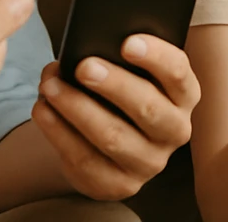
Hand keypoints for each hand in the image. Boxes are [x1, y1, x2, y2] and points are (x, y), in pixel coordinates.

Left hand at [33, 35, 200, 199]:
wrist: (108, 142)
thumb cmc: (121, 92)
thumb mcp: (133, 73)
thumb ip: (123, 57)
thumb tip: (88, 42)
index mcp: (184, 96)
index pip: (178, 74)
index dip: (156, 57)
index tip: (127, 42)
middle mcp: (175, 131)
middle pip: (148, 108)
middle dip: (113, 85)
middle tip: (82, 66)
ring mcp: (149, 163)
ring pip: (112, 137)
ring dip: (77, 108)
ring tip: (50, 86)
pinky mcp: (119, 184)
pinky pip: (84, 160)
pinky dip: (59, 132)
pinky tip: (43, 110)